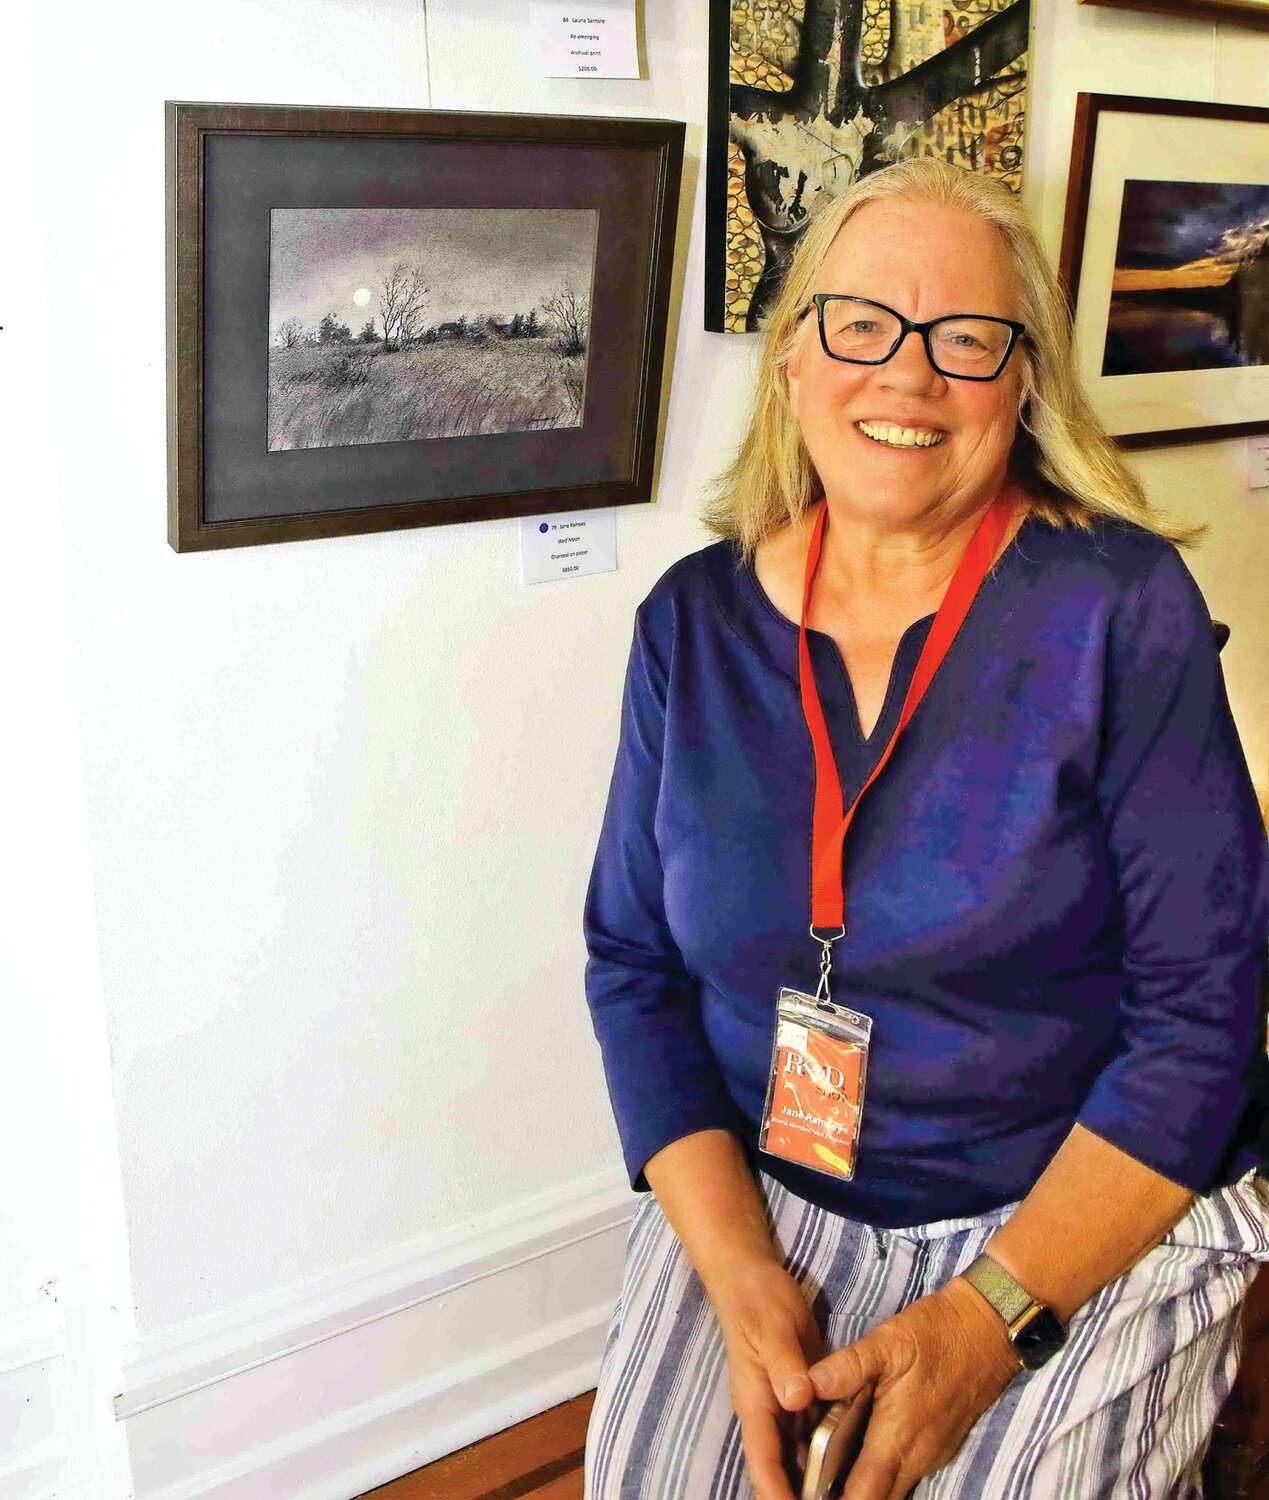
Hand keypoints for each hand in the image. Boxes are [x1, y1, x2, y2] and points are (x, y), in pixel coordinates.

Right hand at [708, 1257, 831, 1499]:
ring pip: (798, 1456)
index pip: (764, 1462)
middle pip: (780, 1469)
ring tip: (846, 1497)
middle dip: (799, 1497)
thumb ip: (783, 1362)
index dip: (779, 1495)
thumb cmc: (757, 1300)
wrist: (751, 1276)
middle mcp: (768, 1412)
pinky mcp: (800, 1393)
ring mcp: (783, 1404)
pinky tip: (854, 1466)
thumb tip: (797, 1399)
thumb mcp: (772, 1326)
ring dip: (815, 1480)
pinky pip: (814, 1432)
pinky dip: (828, 1453)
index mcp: (755, 1402)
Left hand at [803, 1276, 1023, 1499]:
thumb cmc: (937, 1333)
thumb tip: (807, 1386)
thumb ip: (848, 1367)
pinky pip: (903, 1475)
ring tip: (824, 1473)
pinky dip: (879, 1474)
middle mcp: (916, 1458)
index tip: (807, 1494)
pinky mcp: (937, 1446)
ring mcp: (930, 1455)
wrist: (987, 1329)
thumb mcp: (888, 1341)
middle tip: (810, 1483)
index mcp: (897, 1438)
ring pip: (891, 1490)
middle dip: (845, 1498)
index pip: (863, 1495)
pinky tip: (854, 1454)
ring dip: (861, 1488)